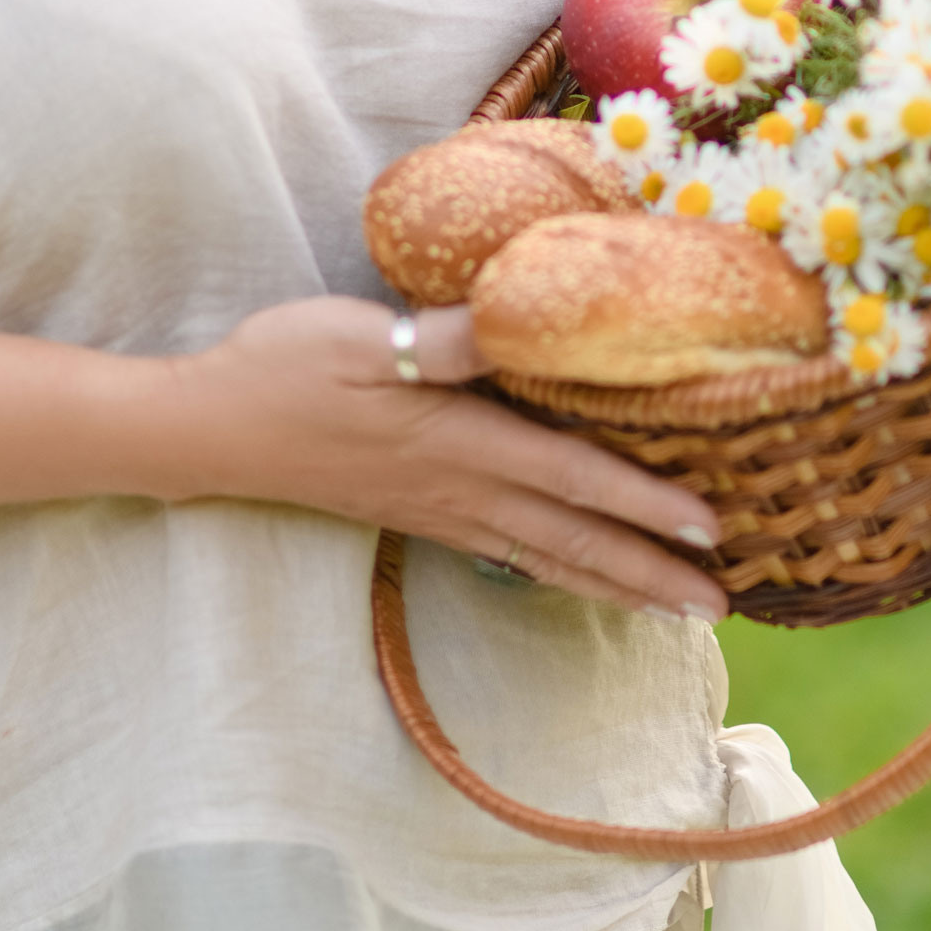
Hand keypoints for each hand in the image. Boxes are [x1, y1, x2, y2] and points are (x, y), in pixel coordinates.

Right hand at [163, 295, 729, 623]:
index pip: (571, 478)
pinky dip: (557, 572)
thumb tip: (515, 319)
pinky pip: (506, 553)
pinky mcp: (414, 512)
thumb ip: (439, 340)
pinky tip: (577, 578)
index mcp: (458, 440)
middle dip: (649, 571)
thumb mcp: (358, 336)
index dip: (643, 505)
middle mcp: (459, 486)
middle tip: (720, 605)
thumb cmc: (283, 366)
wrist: (210, 427)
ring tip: (676, 610)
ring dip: (614, 583)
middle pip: (572, 537)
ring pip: (544, 556)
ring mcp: (437, 508)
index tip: (710, 529)